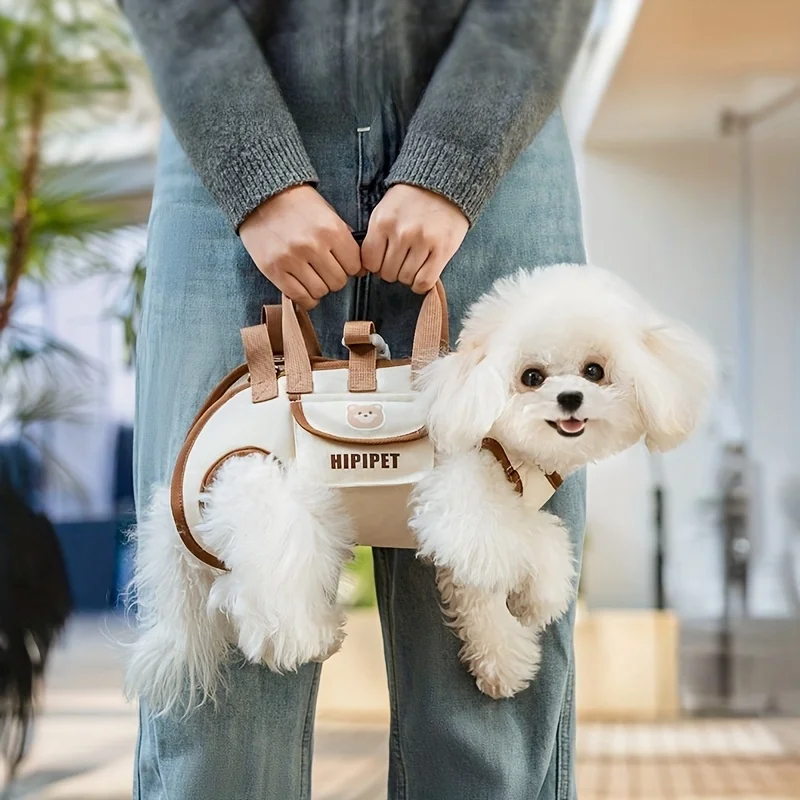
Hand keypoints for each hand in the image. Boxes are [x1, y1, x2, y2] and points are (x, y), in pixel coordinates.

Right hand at [240, 185, 360, 308]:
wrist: (262, 196)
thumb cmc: (298, 205)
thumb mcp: (328, 213)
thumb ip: (344, 239)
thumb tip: (359, 268)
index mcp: (331, 229)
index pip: (354, 266)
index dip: (351, 268)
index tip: (344, 265)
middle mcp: (313, 245)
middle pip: (338, 282)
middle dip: (335, 278)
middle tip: (326, 270)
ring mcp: (291, 259)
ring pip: (320, 292)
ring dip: (319, 288)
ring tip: (312, 276)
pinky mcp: (273, 269)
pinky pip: (299, 296)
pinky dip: (305, 298)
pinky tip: (303, 287)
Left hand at [361, 185, 468, 292]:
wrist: (444, 184)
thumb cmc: (412, 200)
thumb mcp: (384, 211)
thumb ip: (376, 236)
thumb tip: (370, 268)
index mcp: (382, 223)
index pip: (370, 262)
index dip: (376, 266)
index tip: (383, 261)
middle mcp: (401, 233)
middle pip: (388, 273)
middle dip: (393, 271)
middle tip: (401, 260)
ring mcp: (422, 242)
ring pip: (406, 279)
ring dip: (408, 276)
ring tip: (414, 262)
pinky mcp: (442, 250)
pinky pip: (424, 281)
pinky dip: (421, 284)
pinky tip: (422, 274)